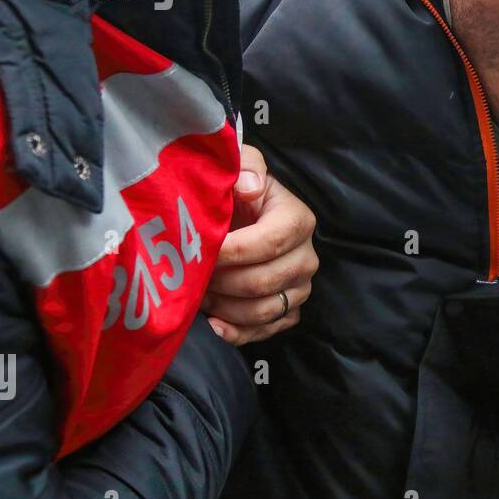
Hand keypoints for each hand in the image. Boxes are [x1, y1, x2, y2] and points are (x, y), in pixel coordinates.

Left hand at [202, 144, 317, 344]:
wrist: (246, 218)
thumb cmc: (240, 193)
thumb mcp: (243, 166)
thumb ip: (246, 166)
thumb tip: (248, 189)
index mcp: (298, 220)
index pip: (266, 243)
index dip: (229, 252)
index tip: (198, 251)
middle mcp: (307, 257)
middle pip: (262, 282)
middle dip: (221, 282)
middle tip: (192, 276)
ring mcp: (300, 287)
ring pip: (263, 310)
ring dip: (224, 307)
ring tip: (198, 294)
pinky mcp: (291, 310)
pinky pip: (267, 331)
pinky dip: (237, 332)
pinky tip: (213, 323)